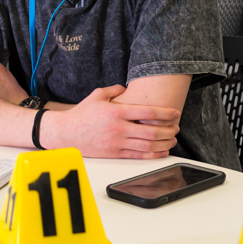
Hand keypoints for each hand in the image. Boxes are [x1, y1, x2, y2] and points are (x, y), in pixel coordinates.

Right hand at [40, 85, 180, 158]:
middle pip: (152, 131)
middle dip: (169, 129)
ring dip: (164, 143)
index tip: (175, 113)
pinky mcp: (115, 153)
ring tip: (173, 139)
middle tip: (177, 127)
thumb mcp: (96, 96)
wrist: (66, 133)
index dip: (165, 113)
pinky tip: (162, 152)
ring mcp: (117, 142)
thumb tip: (126, 88)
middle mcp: (119, 128)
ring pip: (148, 145)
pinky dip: (154, 155)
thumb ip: (114, 90)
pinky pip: (139, 156)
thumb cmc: (81, 114)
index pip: (147, 112)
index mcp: (116, 112)